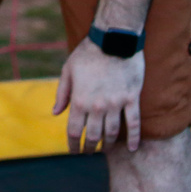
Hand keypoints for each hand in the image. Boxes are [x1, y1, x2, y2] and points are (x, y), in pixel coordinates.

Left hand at [53, 36, 145, 152]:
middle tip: (88, 152)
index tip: (73, 151)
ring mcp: (116, 103)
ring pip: (112, 133)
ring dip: (108, 145)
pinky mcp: (131, 98)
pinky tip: (133, 149)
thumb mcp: (68, 70)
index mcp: (79, 100)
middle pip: (93, 135)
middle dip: (89, 147)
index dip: (73, 144)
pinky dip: (134, 138)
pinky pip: (134, 123)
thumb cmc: (87, 53)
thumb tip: (56, 113)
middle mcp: (97, 106)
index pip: (74, 131)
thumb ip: (62, 94)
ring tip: (104, 149)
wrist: (113, 39)